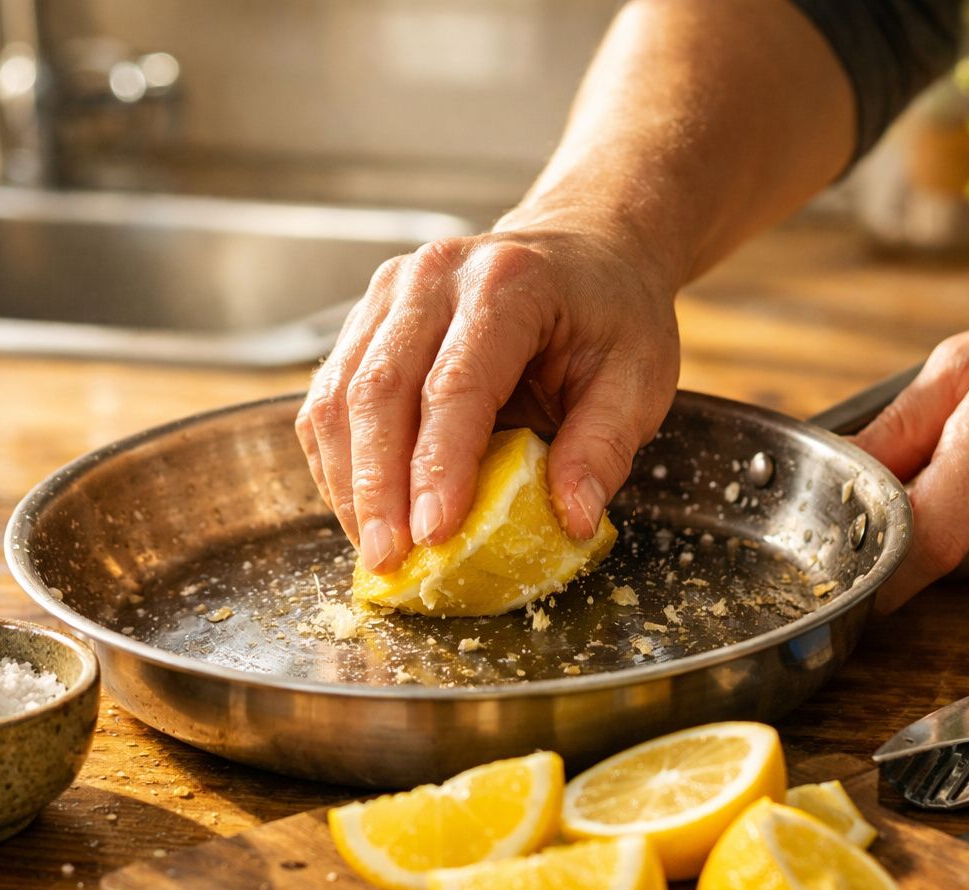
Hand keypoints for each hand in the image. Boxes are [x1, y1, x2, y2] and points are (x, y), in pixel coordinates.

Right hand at [295, 219, 680, 572]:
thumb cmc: (611, 315)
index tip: (433, 535)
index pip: (456, 382)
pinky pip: (328, 399)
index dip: (439, 464)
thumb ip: (604, 446)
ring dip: (348, 482)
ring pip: (339, 396)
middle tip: (388, 560)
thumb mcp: (639, 377)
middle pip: (379, 388)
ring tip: (373, 550)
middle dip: (376, 486)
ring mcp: (387, 294)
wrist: (584, 251)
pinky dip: (338, 463)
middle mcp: (433, 277)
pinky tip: (362, 512)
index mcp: (508, 282)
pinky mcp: (364, 321)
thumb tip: (572, 520)